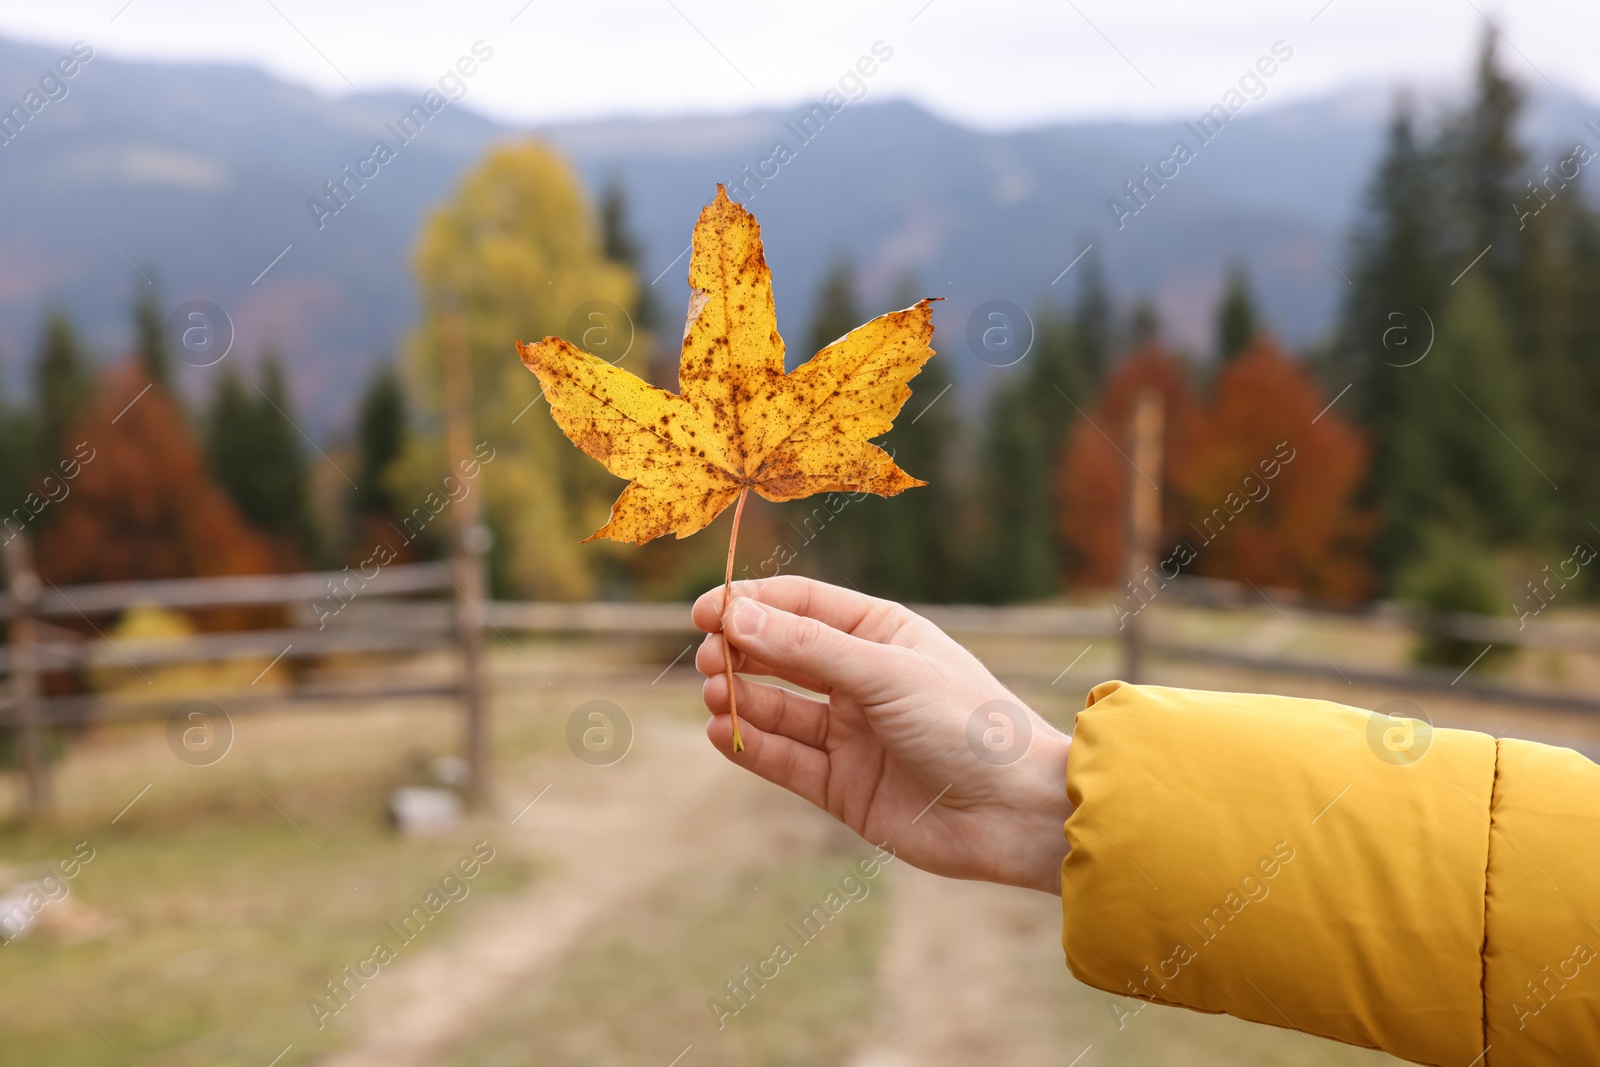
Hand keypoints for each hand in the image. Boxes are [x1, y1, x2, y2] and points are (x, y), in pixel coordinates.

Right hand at [693, 575, 1072, 894]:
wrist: (1015, 814)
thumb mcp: (886, 673)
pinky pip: (785, 761)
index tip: (704, 612)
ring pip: (777, 710)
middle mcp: (862, 680)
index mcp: (881, 635)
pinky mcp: (843, 788)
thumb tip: (736, 615)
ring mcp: (851, 735)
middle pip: (782, 655)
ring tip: (714, 695)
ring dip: (740, 699)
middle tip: (708, 659)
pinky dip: (751, 746)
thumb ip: (808, 648)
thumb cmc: (967, 725)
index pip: (802, 605)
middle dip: (740, 652)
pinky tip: (723, 733)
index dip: (751, 605)